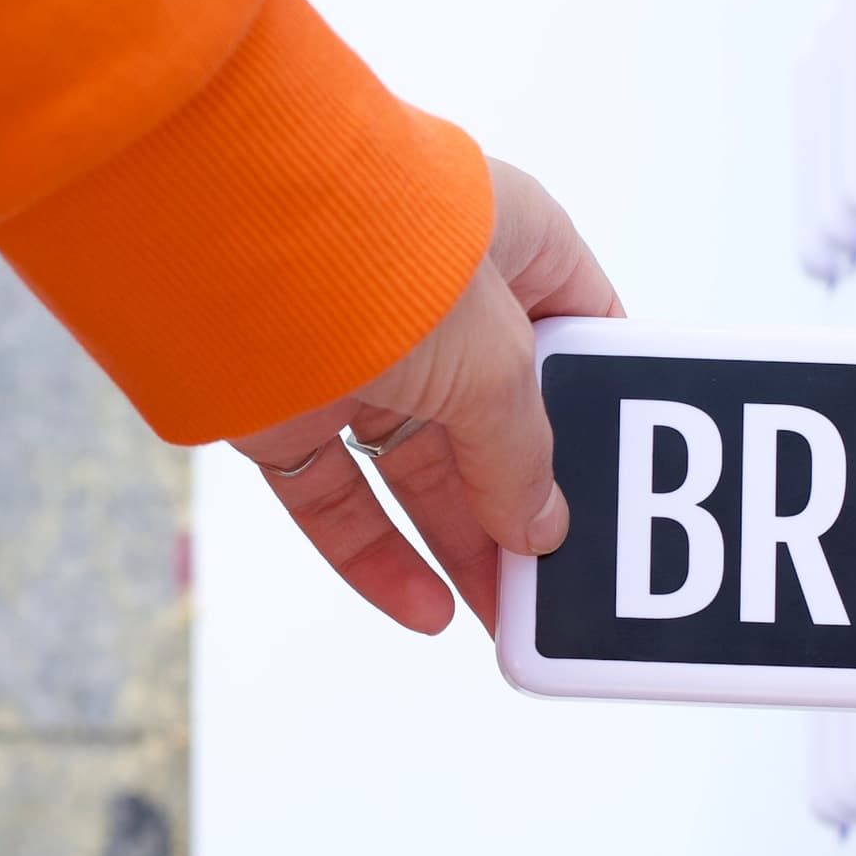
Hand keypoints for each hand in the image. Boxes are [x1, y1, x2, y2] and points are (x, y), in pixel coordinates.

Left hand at [230, 160, 622, 632]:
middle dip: (525, 499)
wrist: (230, 239)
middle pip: (493, 414)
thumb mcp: (496, 365)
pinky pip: (335, 495)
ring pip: (414, 465)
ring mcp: (355, 347)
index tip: (625, 477)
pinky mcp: (284, 402)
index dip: (601, 399)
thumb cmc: (388, 257)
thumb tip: (540, 527)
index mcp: (506, 241)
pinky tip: (425, 610)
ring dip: (459, 543)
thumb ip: (522, 454)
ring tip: (504, 617)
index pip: (574, 321)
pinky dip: (375, 555)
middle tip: (562, 579)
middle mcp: (430, 292)